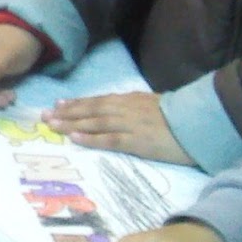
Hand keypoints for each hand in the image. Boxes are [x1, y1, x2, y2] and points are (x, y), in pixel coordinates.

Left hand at [41, 93, 193, 166]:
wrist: (197, 124)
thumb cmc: (176, 117)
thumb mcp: (150, 105)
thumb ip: (130, 107)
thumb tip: (111, 110)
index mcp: (128, 101)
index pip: (97, 101)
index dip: (76, 103)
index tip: (57, 104)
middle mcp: (124, 110)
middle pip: (90, 110)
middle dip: (65, 112)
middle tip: (44, 115)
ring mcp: (128, 124)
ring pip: (94, 122)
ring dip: (70, 123)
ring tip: (51, 125)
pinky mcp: (135, 141)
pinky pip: (108, 138)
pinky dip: (90, 137)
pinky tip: (74, 137)